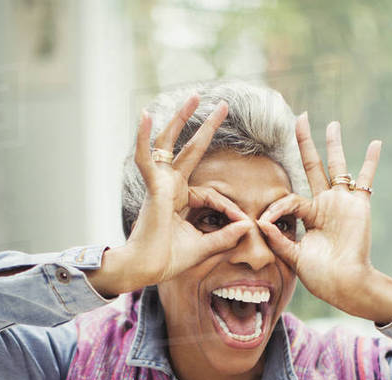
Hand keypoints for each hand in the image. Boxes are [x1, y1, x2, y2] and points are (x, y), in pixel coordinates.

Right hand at [91, 97, 255, 297]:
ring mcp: (160, 185)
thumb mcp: (204, 247)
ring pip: (169, 144)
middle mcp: (170, 187)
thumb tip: (248, 226)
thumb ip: (225, 236)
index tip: (244, 223)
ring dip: (180, 119)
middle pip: (189, 150)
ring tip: (193, 97)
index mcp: (181, 200)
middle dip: (206, 128)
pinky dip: (144, 137)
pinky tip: (146, 115)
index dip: (229, 208)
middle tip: (222, 106)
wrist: (146, 269)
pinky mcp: (153, 188)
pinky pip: (146, 158)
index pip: (211, 194)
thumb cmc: (167, 260)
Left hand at [256, 117, 391, 323]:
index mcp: (309, 217)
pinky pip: (365, 180)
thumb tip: (259, 220)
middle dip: (306, 143)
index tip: (265, 220)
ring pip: (337, 167)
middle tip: (299, 118)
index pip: (289, 199)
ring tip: (332, 124)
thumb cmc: (321, 276)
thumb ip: (277, 239)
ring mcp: (343, 203)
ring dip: (334, 145)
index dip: (275, 207)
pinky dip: (370, 163)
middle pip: (313, 167)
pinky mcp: (359, 206)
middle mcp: (325, 205)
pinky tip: (375, 143)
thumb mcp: (293, 257)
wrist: (345, 284)